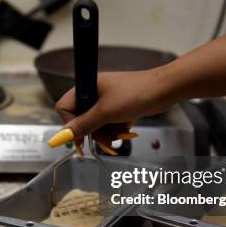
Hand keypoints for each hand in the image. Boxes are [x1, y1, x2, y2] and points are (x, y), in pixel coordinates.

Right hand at [49, 69, 175, 149]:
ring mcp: (105, 101)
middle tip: (105, 139)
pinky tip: (125, 131)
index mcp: (86, 87)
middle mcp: (93, 93)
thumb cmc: (135, 93)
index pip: (65, 108)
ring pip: (96, 125)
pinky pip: (108, 125)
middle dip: (93, 132)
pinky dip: (115, 131)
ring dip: (106, 134)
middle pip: (81, 120)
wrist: (163, 90)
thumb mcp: (105, 112)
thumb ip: (83, 125)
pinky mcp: (116, 108)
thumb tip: (62, 135)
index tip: (80, 138)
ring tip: (119, 134)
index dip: (71, 124)